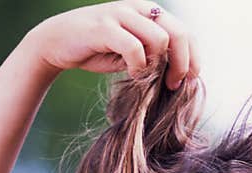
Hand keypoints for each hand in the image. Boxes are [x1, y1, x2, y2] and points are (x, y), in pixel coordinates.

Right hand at [25, 0, 199, 89]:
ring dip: (158, 66)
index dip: (194, 58)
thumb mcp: (135, 53)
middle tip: (173, 85)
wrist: (57, 42)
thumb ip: (156, 56)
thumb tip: (182, 74)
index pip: (185, 32)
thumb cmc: (99, 50)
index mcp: (150, 12)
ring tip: (146, 78)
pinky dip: (138, 66)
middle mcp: (139, 8)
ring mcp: (121, 14)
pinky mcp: (105, 27)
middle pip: (179, 33)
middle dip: (183, 64)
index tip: (191, 80)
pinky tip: (132, 75)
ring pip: (160, 39)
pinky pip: (135, 48)